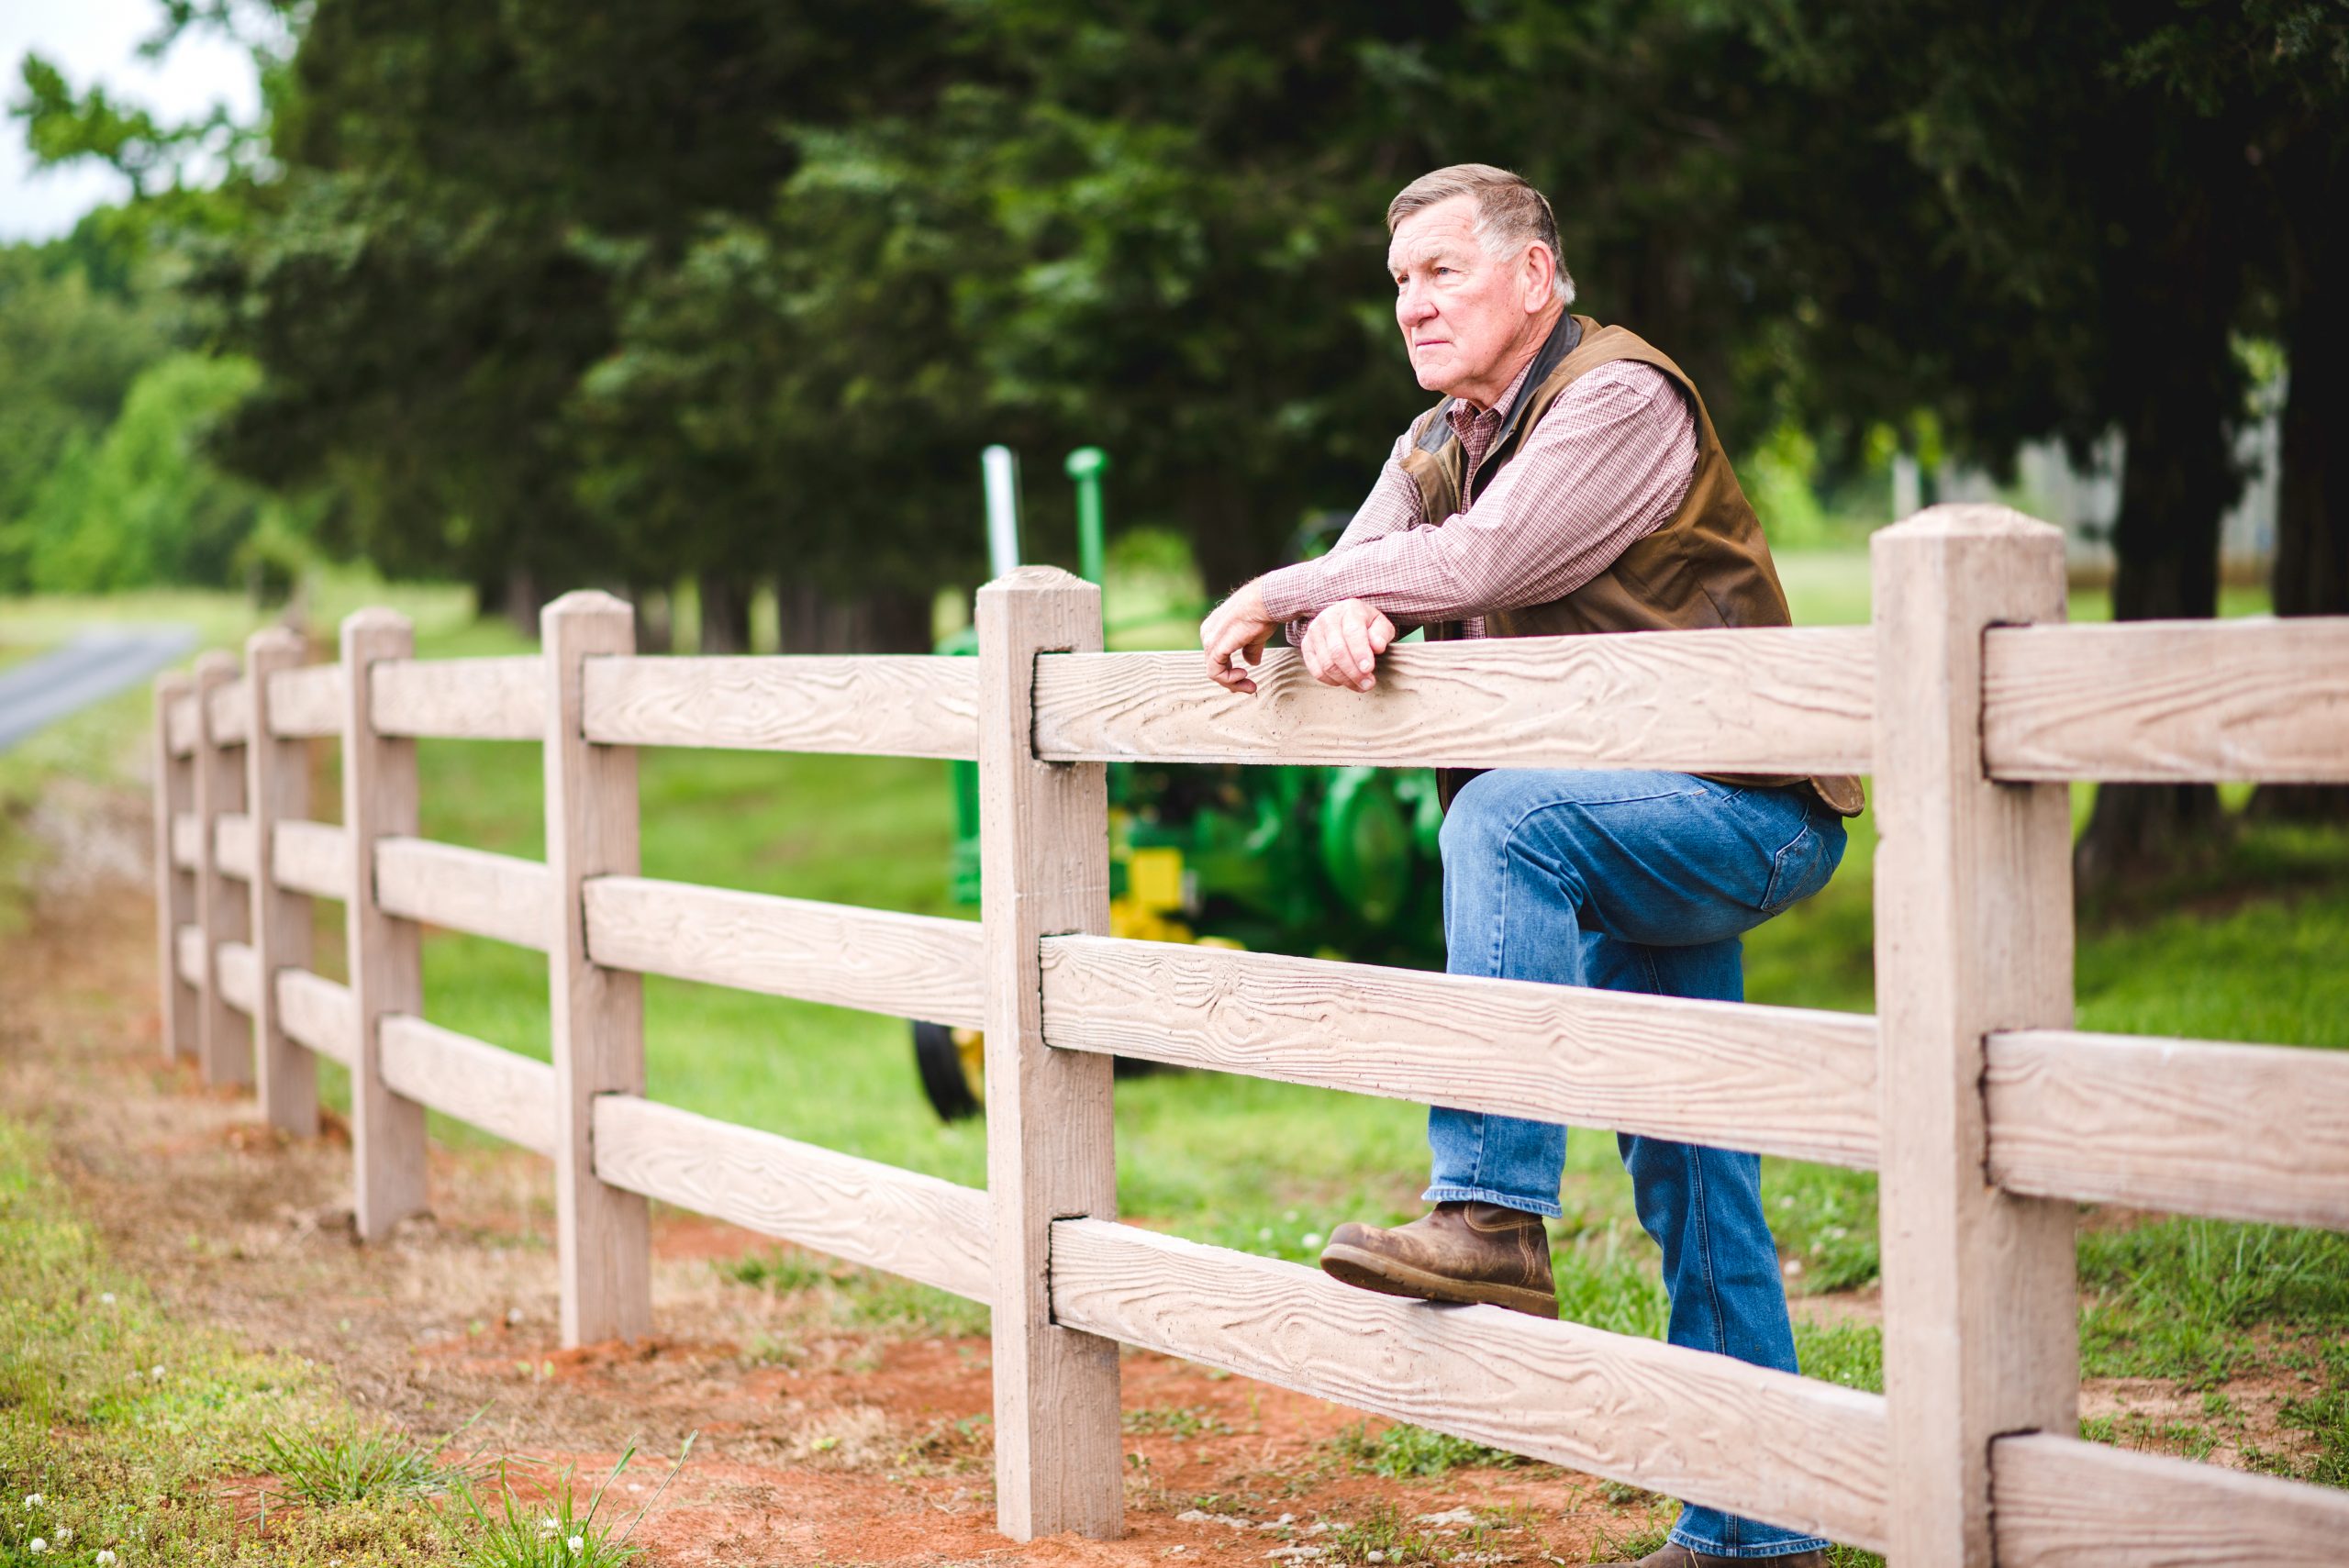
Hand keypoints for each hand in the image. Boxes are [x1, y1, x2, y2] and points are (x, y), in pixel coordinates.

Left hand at [1200, 580, 1277, 694]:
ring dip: (1233, 682)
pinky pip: (1215, 671)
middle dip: (1232, 680)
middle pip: (1215, 666)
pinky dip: (1229, 679)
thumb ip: (1250, 650)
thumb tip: (1251, 662)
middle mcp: (1208, 633)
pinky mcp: (1215, 646)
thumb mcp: (1255, 635)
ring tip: (1250, 686)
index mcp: (1214, 628)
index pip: (1217, 657)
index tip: (1248, 678)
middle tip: (1250, 688)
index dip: (1231, 672)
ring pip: (1214, 671)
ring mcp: (1209, 639)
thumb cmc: (1263, 612)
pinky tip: (1243, 675)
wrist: (1265, 600)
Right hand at [1300, 599, 1396, 691]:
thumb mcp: (1380, 625)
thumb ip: (1381, 634)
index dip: (1360, 653)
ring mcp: (1314, 632)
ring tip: (1360, 685)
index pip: (1352, 632)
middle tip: (1368, 684)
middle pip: (1337, 651)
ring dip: (1345, 680)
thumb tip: (1377, 646)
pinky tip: (1344, 681)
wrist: (1344, 619)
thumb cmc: (1366, 625)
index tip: (1368, 669)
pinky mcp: (1306, 646)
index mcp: (1349, 609)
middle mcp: (1327, 618)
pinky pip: (1316, 671)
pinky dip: (1331, 681)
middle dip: (1354, 672)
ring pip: (1327, 664)